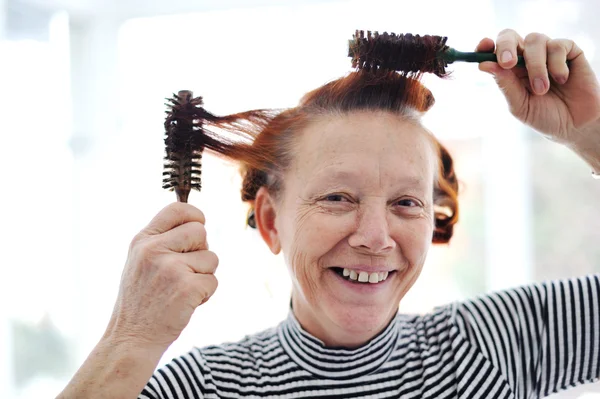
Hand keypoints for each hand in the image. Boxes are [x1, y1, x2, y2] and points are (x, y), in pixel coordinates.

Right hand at [104, 202, 218, 350]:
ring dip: (203, 275)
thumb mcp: (140, 261)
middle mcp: (155, 249)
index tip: (198, 225)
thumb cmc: (141, 300)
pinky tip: (185, 303)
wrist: (132, 338)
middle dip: (201, 250)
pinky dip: (205, 294)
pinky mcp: (187, 287)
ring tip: (181, 290)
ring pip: (211, 258)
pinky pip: (213, 281)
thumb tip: (198, 223)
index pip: (177, 209)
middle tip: (186, 270)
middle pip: (200, 231)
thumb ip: (163, 240)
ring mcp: (171, 268)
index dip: (195, 215)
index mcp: (143, 240)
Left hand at [476, 29, 599, 144]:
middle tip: (507, 63)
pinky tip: (561, 80)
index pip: (493, 50)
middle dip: (506, 46)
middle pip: (510, 36)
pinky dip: (556, 64)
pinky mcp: (569, 50)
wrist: (575, 125)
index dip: (486, 46)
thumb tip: (484, 64)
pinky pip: (558, 45)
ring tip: (541, 89)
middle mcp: (525, 57)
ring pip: (534, 40)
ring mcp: (547, 52)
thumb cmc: (544, 116)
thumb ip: (505, 84)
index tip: (483, 47)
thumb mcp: (519, 105)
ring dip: (535, 66)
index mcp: (509, 70)